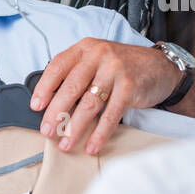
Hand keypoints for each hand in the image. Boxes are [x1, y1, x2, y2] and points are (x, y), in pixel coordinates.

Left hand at [29, 40, 179, 154]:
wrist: (159, 67)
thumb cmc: (121, 67)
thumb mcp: (96, 61)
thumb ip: (75, 74)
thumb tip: (49, 104)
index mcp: (84, 48)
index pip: (57, 67)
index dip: (44, 88)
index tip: (35, 107)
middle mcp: (99, 55)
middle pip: (71, 88)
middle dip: (56, 113)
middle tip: (47, 131)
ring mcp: (115, 70)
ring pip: (89, 104)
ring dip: (75, 128)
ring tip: (66, 143)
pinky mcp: (130, 86)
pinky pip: (110, 114)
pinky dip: (100, 133)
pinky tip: (92, 145)